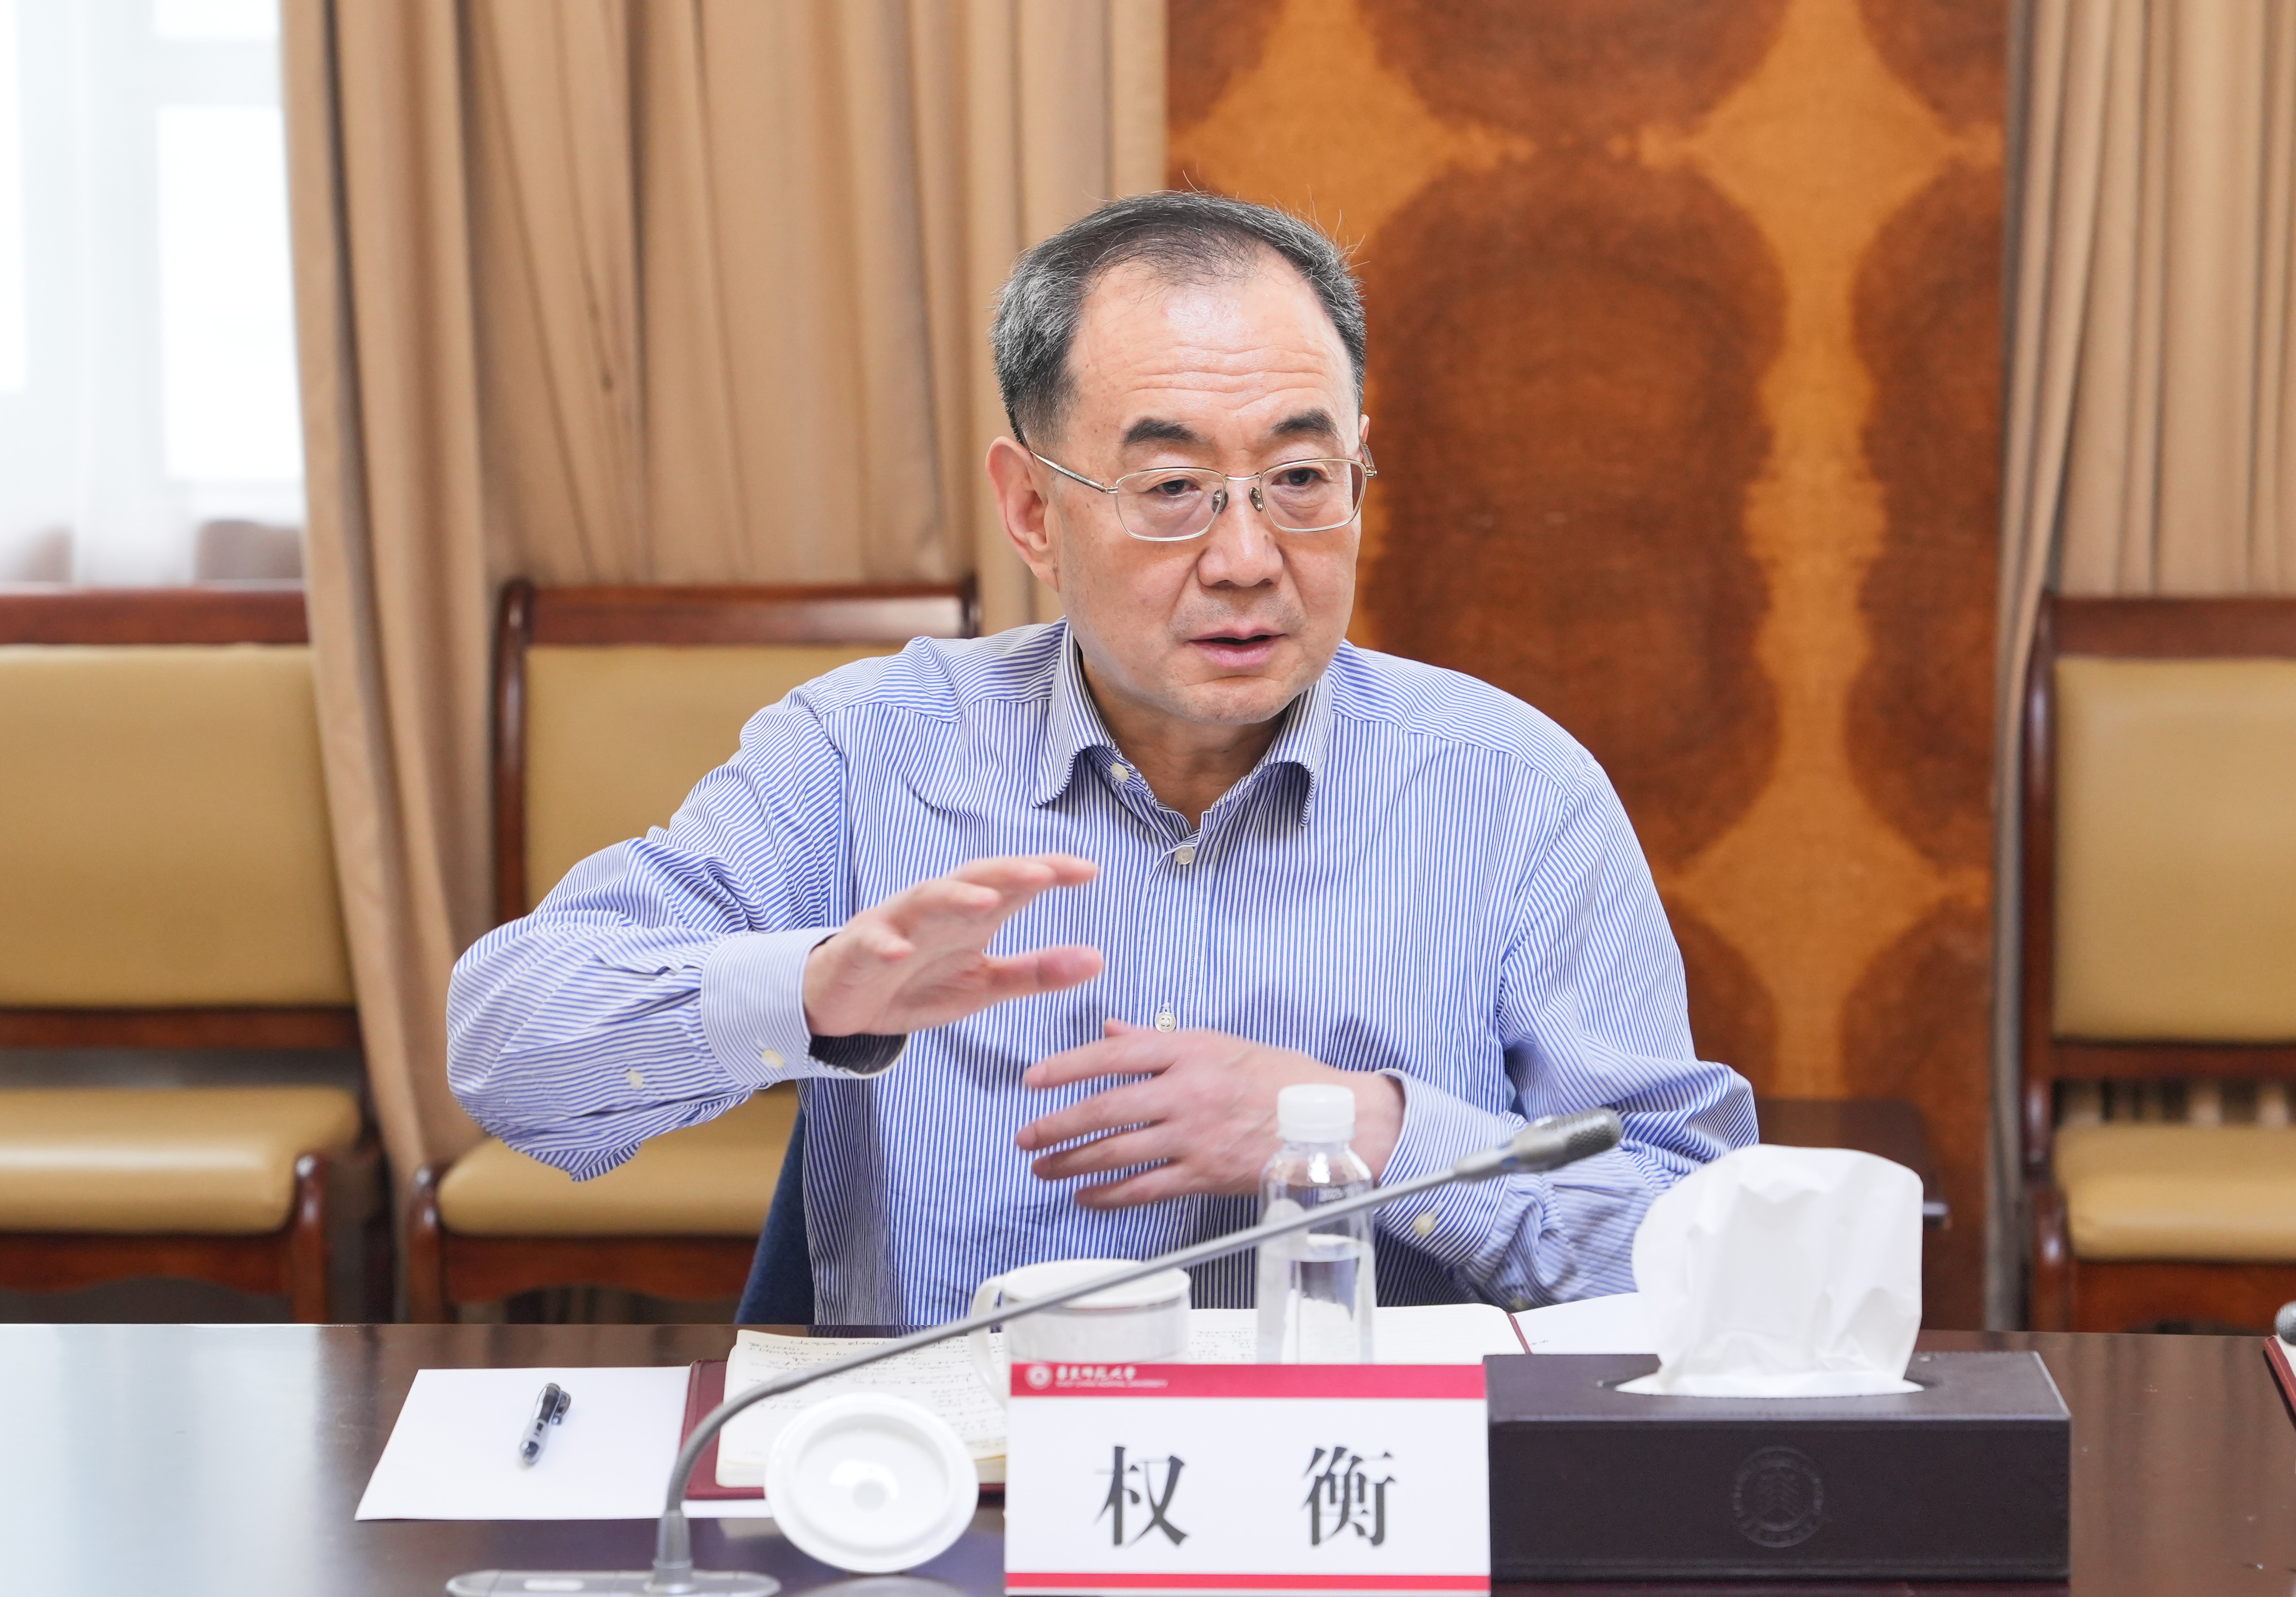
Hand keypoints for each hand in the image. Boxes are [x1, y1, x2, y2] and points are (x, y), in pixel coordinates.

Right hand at [801, 854, 1101, 1036]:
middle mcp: (937, 910)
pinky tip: (899, 952)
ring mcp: (897, 925)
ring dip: (956, 897)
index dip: (1049, 873)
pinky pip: (872, 942)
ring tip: (987, 901)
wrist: (847, 1002)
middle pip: (975, 879)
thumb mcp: (985, 984)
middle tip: (1044, 873)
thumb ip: (1036, 972)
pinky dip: (885, 944)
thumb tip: (1097, 959)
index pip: (1014, 885)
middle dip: (1009, 873)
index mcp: (971, 916)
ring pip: (926, 899)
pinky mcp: (860, 949)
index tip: (1090, 871)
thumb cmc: (918, 983)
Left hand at [1014, 1020, 1404, 1207]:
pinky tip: (1086, 1196)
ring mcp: (1196, 1135)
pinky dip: (1109, 1195)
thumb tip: (1110, 1031)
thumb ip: (1158, 1040)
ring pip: (1118, 1151)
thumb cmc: (1279, 1079)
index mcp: (1190, 1050)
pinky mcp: (1206, 1174)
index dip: (1066, 1067)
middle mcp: (1188, 1091)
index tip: (1034, 1080)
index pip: (1113, 1054)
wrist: (1332, 1121)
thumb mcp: (1219, 1043)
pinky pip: (1145, 1189)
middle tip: (1026, 1136)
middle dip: (1057, 1124)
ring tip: (1042, 1168)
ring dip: (1071, 1162)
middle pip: (1106, 1107)